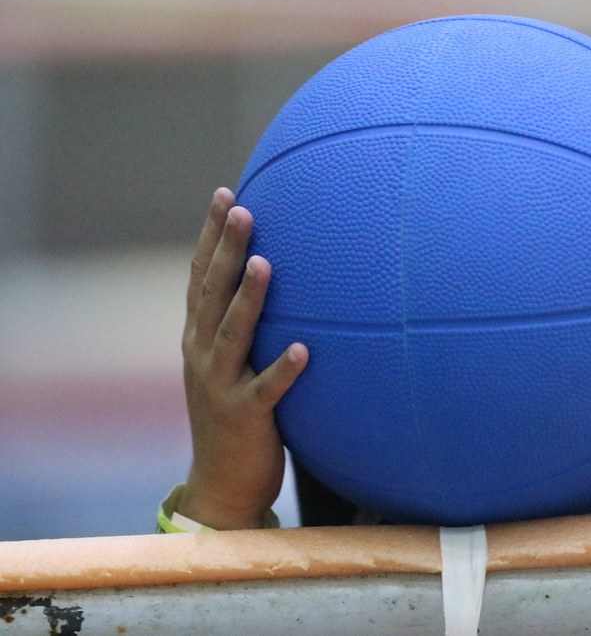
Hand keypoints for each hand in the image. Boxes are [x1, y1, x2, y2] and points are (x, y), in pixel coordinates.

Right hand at [178, 188, 308, 528]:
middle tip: (243, 209)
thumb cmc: (234, 414)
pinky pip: (266, 390)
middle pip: (212, 293)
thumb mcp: (228, 364)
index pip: (200, 277)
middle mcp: (202, 354)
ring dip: (249, 299)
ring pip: (233, 334)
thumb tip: (273, 277)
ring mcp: (220, 385)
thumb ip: (241, 325)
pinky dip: (283, 369)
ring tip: (267, 265)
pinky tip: (304, 349)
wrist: (221, 482)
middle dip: (227, 250)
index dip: (211, 236)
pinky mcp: (245, 416)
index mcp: (198, 338)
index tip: (226, 194)